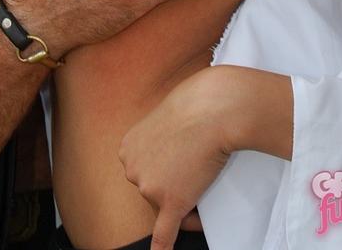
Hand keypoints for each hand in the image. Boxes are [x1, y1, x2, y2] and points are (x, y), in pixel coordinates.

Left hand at [119, 68, 232, 249]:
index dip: (163, 174)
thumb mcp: (164, 117)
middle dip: (173, 188)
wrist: (213, 109)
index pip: (143, 172)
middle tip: (194, 174)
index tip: (178, 166)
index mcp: (127, 148)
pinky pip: (164, 233)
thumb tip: (168, 153)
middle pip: (152, 190)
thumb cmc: (195, 105)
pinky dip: (163, 246)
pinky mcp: (171, 202)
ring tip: (203, 182)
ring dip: (185, 203)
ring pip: (166, 208)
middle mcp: (132, 169)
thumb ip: (158, 139)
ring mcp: (149, 187)